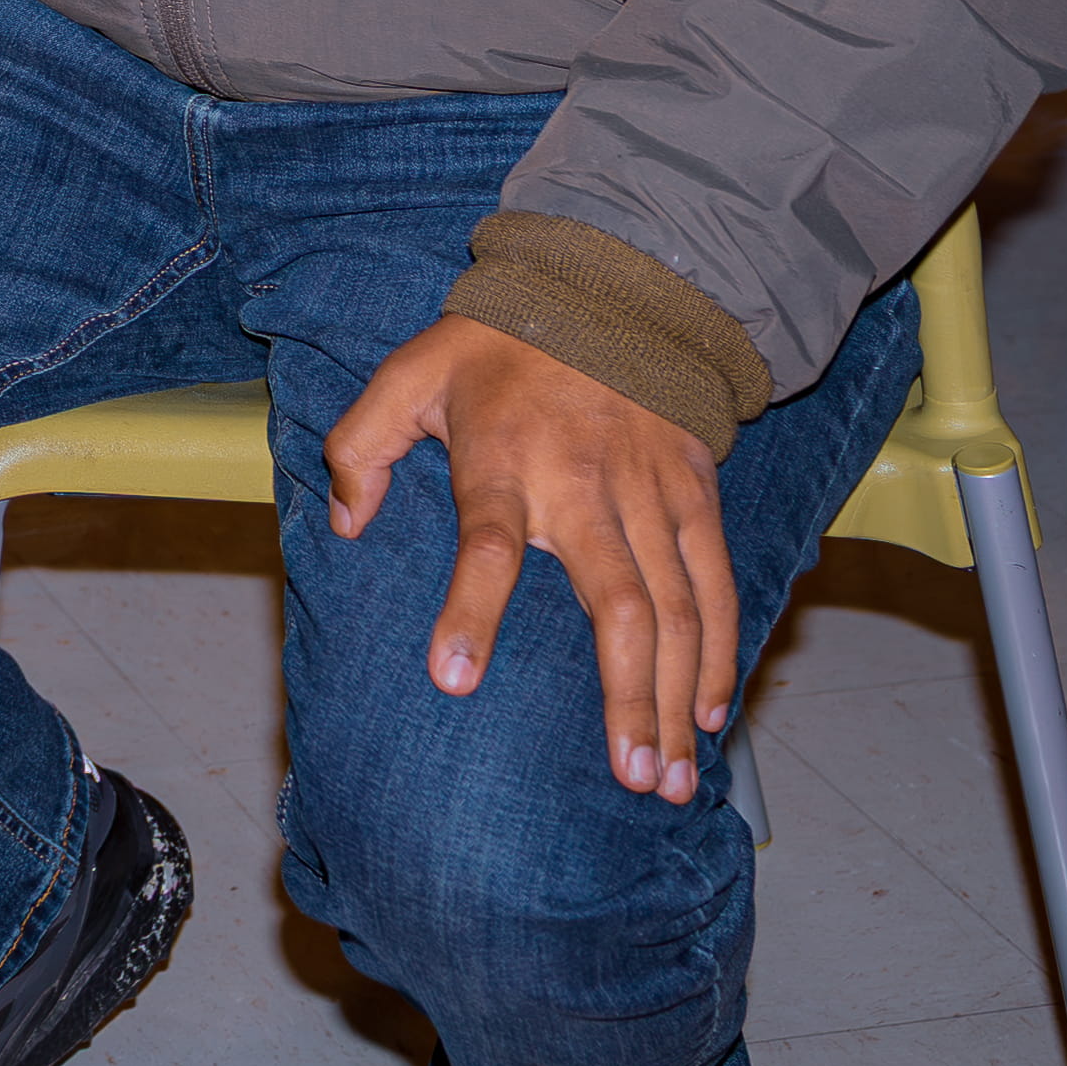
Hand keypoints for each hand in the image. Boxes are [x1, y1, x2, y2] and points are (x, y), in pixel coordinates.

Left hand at [321, 317, 740, 803]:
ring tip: (672, 777)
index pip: (489, 543)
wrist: (612, 285)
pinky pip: (718, 584)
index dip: (472, 610)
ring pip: (679, 611)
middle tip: (630, 780)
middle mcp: (586, 485)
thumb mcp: (408, 372)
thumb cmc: (498, 343)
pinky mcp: (697, 492)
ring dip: (677, 698)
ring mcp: (651, 493)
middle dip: (627, 698)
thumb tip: (344, 522)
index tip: (454, 680)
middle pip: (618, 604)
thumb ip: (360, 446)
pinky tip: (709, 712)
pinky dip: (721, 651)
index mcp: (504, 460)